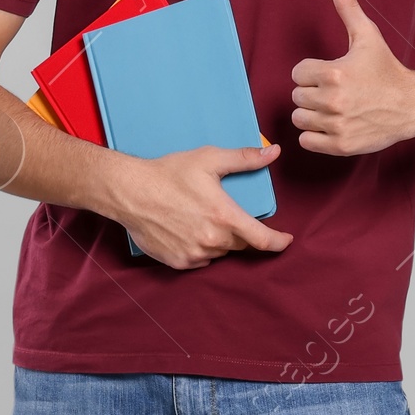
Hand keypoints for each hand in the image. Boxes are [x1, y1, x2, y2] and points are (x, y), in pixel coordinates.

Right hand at [113, 142, 291, 270]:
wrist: (130, 192)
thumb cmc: (169, 173)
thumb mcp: (209, 159)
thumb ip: (244, 158)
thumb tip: (273, 152)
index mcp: (224, 216)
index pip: (262, 239)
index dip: (278, 242)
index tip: (285, 240)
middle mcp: (213, 240)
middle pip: (240, 244)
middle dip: (241, 233)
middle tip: (224, 214)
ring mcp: (195, 254)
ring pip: (220, 252)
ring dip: (220, 240)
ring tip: (201, 219)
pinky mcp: (179, 262)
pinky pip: (200, 260)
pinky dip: (201, 248)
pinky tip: (187, 230)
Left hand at [290, 0, 414, 155]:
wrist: (412, 104)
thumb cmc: (387, 70)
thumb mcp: (367, 35)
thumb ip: (346, 6)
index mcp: (334, 73)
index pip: (297, 73)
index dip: (312, 72)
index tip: (330, 74)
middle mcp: (333, 100)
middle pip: (297, 96)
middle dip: (312, 92)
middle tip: (335, 91)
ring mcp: (336, 125)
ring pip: (299, 119)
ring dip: (312, 114)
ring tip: (333, 107)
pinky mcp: (340, 145)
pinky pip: (307, 141)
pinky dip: (315, 135)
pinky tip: (332, 124)